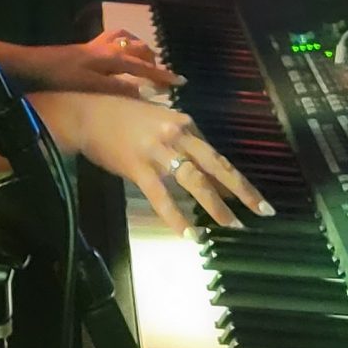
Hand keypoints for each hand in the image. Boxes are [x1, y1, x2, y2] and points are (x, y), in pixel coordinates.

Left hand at [21, 29, 174, 103]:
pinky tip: (125, 50)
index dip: (162, 76)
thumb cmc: (60, 78)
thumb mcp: (89, 86)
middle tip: (167, 79)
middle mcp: (107, 49)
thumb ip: (116, 87)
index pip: (142, 69)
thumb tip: (142, 90)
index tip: (180, 82)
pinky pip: (114, 37)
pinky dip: (125, 41)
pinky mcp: (89, 45)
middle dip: (156, 64)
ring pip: (128, 41)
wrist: (34, 64)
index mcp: (110, 60)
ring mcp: (98, 45)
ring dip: (142, 50)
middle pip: (139, 52)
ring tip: (150, 64)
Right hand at [29, 94, 272, 235]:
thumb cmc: (118, 116)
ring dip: (216, 206)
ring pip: (195, 181)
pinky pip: (162, 196)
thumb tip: (197, 162)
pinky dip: (177, 217)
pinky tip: (189, 234)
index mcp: (183, 124)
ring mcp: (158, 151)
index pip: (215, 154)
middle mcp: (176, 134)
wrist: (85, 113)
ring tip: (233, 226)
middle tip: (262, 211)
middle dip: (242, 190)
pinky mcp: (138, 167)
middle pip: (217, 165)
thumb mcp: (155, 119)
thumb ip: (177, 138)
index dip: (235, 178)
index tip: (251, 197)